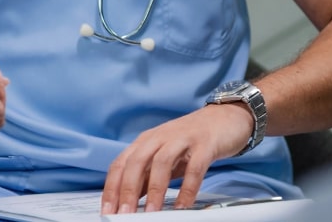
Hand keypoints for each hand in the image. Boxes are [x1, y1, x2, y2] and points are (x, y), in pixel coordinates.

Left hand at [100, 104, 252, 213]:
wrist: (224, 118)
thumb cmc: (190, 140)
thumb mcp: (163, 158)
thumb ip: (146, 177)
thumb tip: (128, 201)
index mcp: (145, 142)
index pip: (120, 164)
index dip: (111, 188)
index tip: (107, 210)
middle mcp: (159, 138)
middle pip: (136, 163)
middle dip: (127, 190)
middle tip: (124, 214)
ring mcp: (182, 139)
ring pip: (161, 163)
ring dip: (155, 190)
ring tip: (151, 213)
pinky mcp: (204, 144)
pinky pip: (194, 167)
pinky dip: (188, 187)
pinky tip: (184, 205)